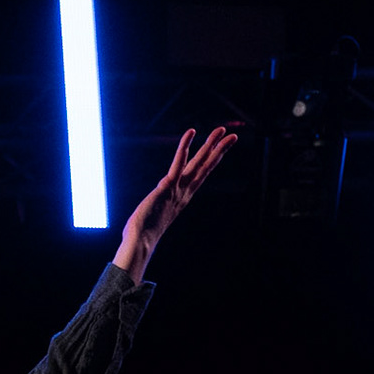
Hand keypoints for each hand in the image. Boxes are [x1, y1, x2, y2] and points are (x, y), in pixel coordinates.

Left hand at [114, 126, 237, 284]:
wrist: (141, 242)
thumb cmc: (144, 232)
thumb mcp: (157, 215)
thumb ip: (159, 208)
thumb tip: (153, 211)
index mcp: (183, 196)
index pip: (202, 174)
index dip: (212, 160)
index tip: (221, 148)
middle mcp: (184, 192)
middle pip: (206, 166)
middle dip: (219, 149)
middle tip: (232, 135)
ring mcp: (178, 189)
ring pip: (198, 163)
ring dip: (211, 145)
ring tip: (222, 130)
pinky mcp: (167, 187)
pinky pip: (178, 164)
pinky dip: (184, 147)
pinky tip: (191, 133)